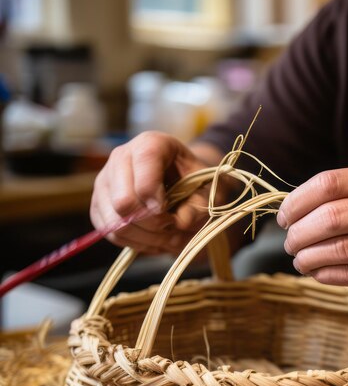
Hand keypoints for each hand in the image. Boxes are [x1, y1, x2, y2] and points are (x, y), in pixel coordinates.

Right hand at [90, 132, 222, 254]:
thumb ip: (197, 207)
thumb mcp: (209, 193)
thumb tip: (178, 222)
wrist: (185, 186)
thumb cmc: (198, 186)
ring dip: (146, 237)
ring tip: (168, 236)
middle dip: (152, 223)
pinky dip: (136, 243)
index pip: (143, 166)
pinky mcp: (99, 204)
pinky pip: (110, 233)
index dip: (156, 196)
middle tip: (173, 226)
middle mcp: (121, 156)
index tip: (173, 213)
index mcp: (151, 143)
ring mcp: (105, 181)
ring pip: (115, 222)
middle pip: (123, 201)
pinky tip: (154, 238)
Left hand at [276, 164, 347, 306]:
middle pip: (331, 217)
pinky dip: (325, 274)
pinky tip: (318, 272)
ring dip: (309, 258)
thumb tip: (292, 212)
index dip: (297, 202)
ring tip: (301, 260)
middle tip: (290, 243)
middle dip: (299, 233)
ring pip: (339, 249)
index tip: (284, 217)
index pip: (329, 184)